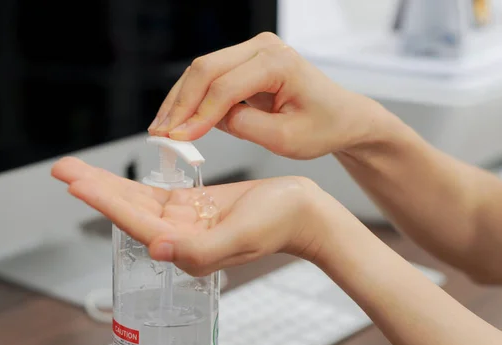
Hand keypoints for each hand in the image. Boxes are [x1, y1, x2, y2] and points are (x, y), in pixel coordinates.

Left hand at [51, 157, 332, 275]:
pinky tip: (113, 179)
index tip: (76, 183)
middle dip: (93, 189)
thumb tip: (156, 247)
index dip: (105, 201)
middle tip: (62, 169)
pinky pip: (155, 196)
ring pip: (136, 201)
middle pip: (128, 211)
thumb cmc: (279, 222)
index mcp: (188, 249)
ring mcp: (185, 223)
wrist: (302, 212)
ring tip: (75, 170)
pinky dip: (131, 185)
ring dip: (105, 185)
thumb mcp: (242, 235)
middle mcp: (180, 238)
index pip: (136, 223)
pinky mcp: (193, 208)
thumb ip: (199, 249)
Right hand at [148, 32, 380, 159]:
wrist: (341, 116)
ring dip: (179, 100)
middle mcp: (263, 47)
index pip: (226, 87)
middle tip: (161, 134)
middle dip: (180, 104)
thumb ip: (247, 127)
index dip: (198, 115)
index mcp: (279, 63)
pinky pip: (210, 77)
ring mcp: (252, 51)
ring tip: (162, 130)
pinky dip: (191, 98)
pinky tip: (177, 119)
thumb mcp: (287, 138)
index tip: (178, 139)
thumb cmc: (324, 126)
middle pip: (206, 70)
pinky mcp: (244, 62)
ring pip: (202, 71)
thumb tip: (209, 121)